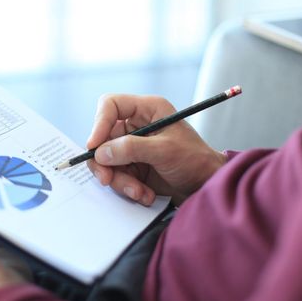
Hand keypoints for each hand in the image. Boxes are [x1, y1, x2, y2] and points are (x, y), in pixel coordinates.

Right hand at [86, 94, 226, 205]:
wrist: (207, 186)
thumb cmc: (195, 160)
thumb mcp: (165, 150)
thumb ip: (132, 149)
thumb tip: (101, 152)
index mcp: (146, 110)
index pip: (110, 106)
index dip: (99, 123)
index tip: (94, 146)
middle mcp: (136, 127)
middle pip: (103, 139)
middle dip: (106, 163)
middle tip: (108, 179)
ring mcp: (133, 148)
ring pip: (107, 162)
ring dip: (120, 181)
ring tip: (139, 192)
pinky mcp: (133, 167)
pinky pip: (117, 177)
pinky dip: (128, 189)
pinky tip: (145, 195)